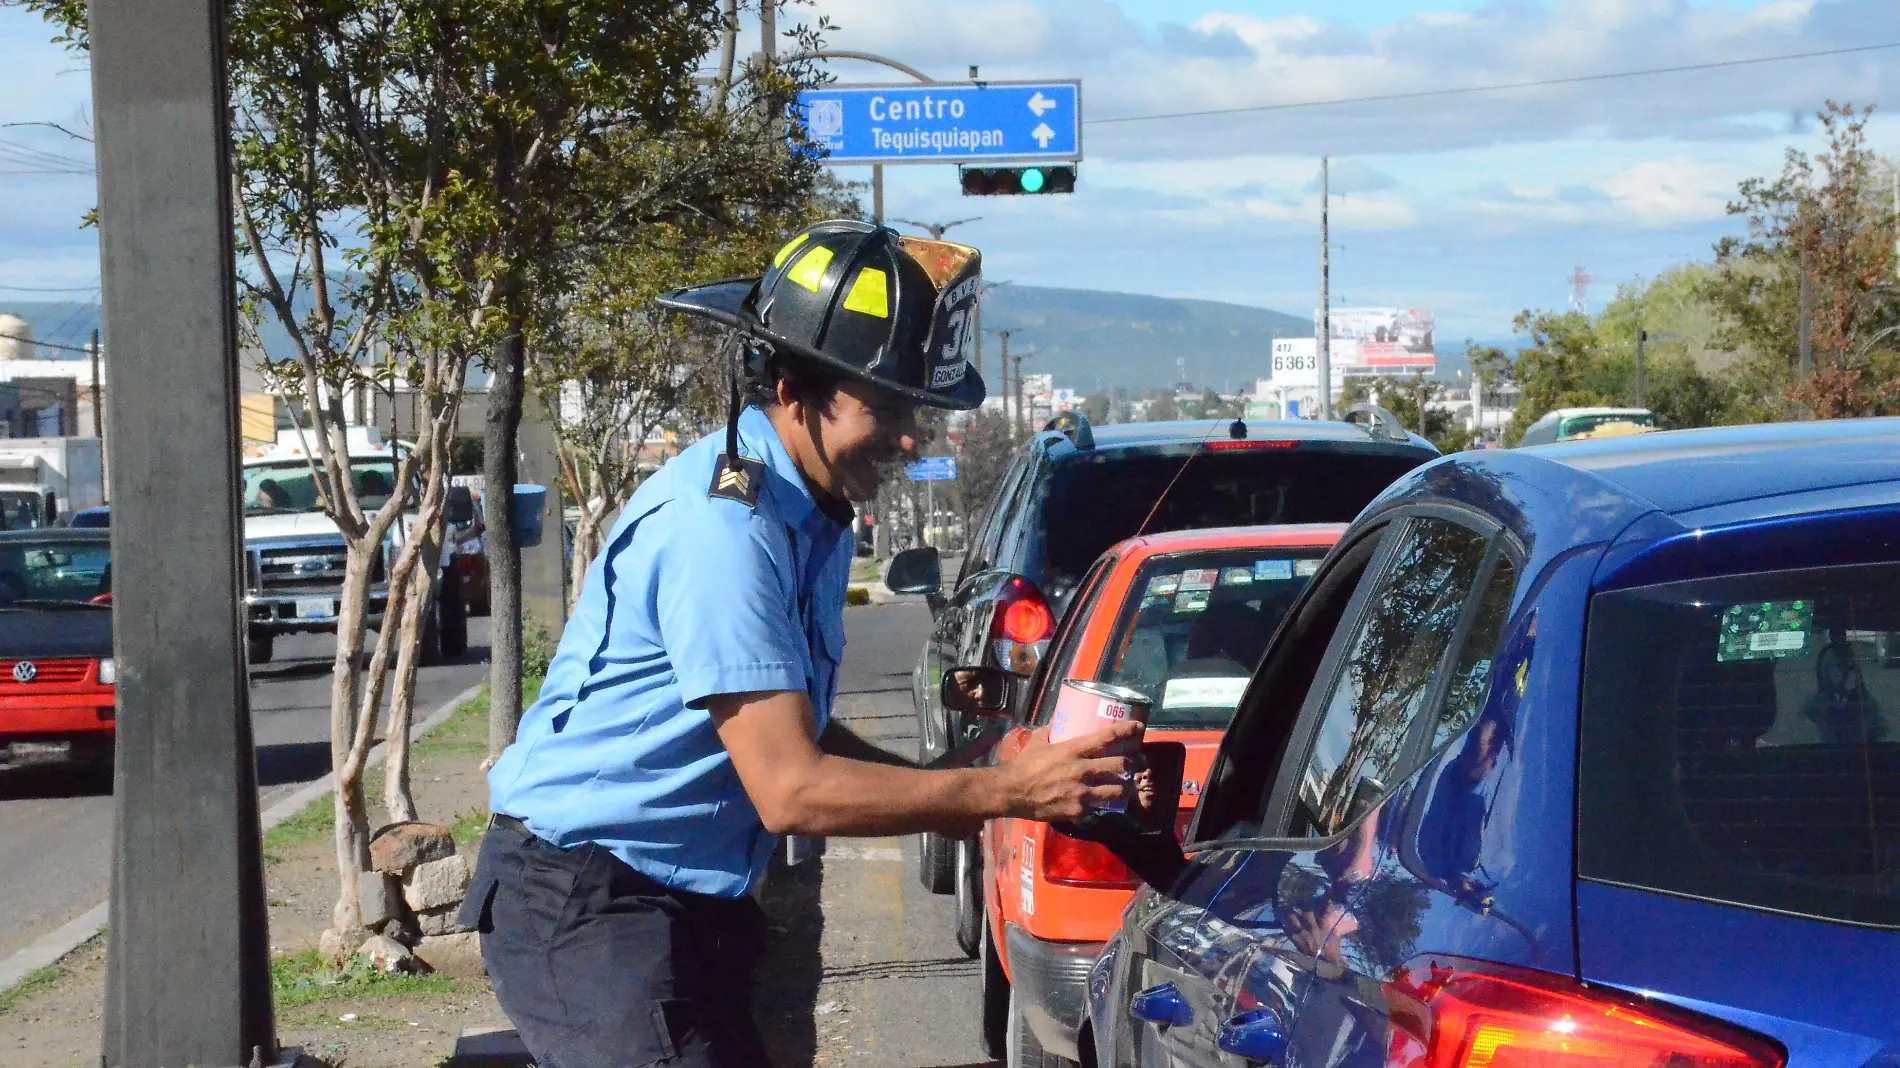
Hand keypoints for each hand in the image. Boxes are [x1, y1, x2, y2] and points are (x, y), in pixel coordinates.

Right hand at [995, 722, 1142, 822]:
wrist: (1012, 792)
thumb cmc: (1024, 765)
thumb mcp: (1037, 742)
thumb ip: (1050, 732)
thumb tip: (1057, 724)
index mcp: (1073, 749)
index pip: (1107, 737)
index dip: (1127, 730)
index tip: (1139, 727)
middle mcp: (1083, 769)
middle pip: (1121, 765)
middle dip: (1134, 763)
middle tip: (1138, 761)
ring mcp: (1083, 792)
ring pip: (1118, 789)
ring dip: (1126, 786)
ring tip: (1128, 785)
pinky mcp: (1079, 810)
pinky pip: (1101, 806)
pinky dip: (1106, 803)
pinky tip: (1107, 801)